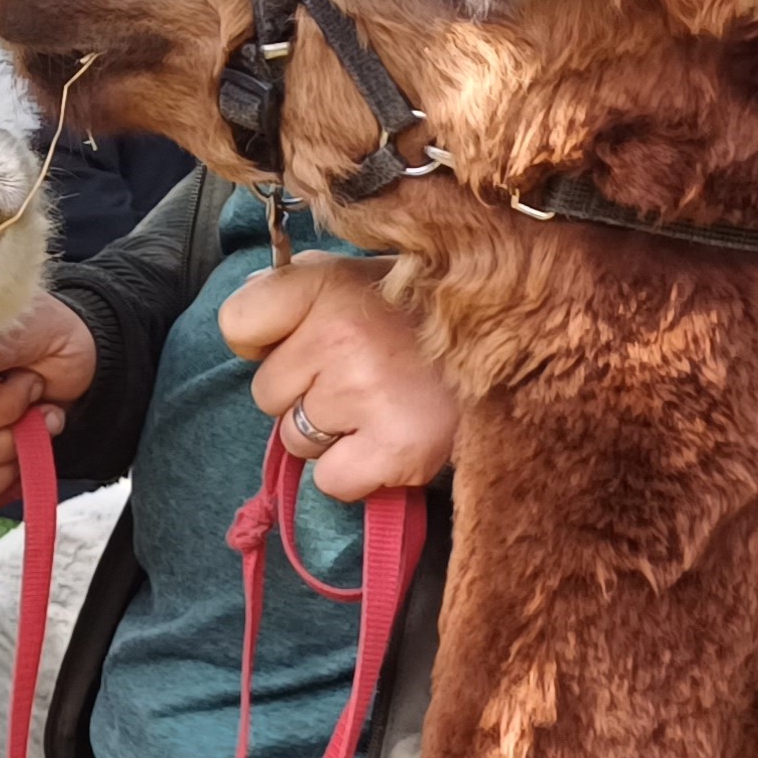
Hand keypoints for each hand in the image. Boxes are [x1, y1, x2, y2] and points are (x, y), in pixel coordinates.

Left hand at [219, 256, 457, 502]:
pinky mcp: (396, 449)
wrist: (519, 350)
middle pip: (266, 393)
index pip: (237, 323)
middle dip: (304, 393)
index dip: (263, 342)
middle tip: (362, 376)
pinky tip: (391, 440)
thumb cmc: (422, 316)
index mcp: (325, 283)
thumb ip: (296, 289)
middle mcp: (340, 334)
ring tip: (382, 405)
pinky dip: (357, 474)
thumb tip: (246, 313)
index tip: (302, 340)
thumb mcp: (357, 277)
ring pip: (297, 441)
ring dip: (331, 435)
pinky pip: (332, 481)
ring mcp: (365, 393)